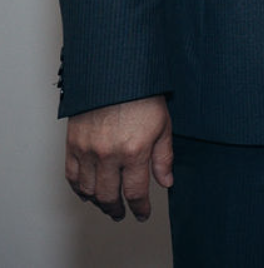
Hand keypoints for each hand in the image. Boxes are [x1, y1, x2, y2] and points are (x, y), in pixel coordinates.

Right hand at [65, 96, 172, 221]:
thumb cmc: (142, 96)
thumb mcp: (163, 126)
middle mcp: (109, 155)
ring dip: (97, 202)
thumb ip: (163, 158)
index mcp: (134, 151)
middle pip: (109, 196)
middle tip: (121, 214)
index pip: (135, 192)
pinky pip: (71, 175)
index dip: (140, 207)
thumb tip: (165, 182)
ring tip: (106, 205)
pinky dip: (78, 188)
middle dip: (116, 209)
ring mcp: (88, 151)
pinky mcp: (72, 144)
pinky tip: (86, 192)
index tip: (142, 213)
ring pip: (88, 190)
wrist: (115, 76)